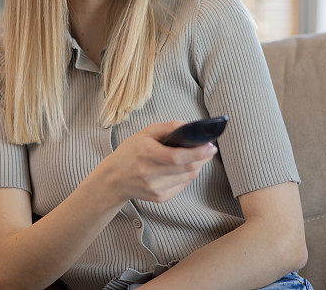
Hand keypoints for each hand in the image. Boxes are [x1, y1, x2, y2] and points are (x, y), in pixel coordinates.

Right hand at [98, 121, 217, 203]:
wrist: (114, 179)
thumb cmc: (130, 152)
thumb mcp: (145, 133)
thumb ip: (169, 127)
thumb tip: (191, 127)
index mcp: (145, 152)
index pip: (176, 156)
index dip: (197, 152)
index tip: (211, 146)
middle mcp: (149, 173)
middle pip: (186, 168)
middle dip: (203, 158)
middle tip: (210, 149)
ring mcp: (154, 188)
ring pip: (188, 177)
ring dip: (197, 166)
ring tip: (197, 156)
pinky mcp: (159, 198)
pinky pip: (182, 185)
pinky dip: (187, 175)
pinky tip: (182, 168)